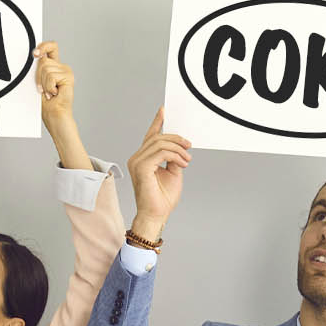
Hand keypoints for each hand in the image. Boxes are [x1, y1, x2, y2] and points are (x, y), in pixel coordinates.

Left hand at [33, 41, 73, 125]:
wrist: (54, 115)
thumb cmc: (45, 103)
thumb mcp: (37, 82)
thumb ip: (38, 69)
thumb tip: (35, 56)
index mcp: (54, 66)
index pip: (51, 47)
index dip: (43, 46)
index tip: (35, 54)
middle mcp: (61, 67)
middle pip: (43, 60)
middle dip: (38, 76)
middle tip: (43, 89)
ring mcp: (66, 71)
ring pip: (46, 68)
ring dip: (43, 83)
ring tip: (49, 92)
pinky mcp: (68, 76)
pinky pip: (51, 76)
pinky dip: (49, 87)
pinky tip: (54, 93)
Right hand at [127, 108, 190, 237]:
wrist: (156, 214)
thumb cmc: (162, 198)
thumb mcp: (174, 173)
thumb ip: (174, 158)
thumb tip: (180, 147)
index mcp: (143, 158)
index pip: (150, 136)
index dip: (157, 122)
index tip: (164, 110)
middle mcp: (137, 158)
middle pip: (157, 137)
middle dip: (176, 139)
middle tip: (189, 146)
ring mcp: (137, 162)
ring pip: (160, 143)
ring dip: (178, 149)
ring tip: (187, 160)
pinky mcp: (141, 168)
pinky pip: (161, 153)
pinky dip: (175, 156)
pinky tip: (182, 163)